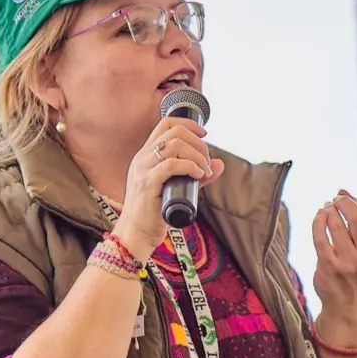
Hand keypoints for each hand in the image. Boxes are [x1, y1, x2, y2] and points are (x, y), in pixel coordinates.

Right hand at [113, 117, 224, 259]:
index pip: (166, 124)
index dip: (189, 124)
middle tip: (207, 163)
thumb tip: (220, 164)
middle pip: (174, 132)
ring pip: (174, 145)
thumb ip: (197, 175)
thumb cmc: (155, 212)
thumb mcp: (178, 188)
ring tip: (204, 172)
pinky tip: (199, 176)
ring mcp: (143, 169)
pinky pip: (171, 165)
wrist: (137, 233)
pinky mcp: (147, 184)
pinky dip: (190, 167)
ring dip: (197, 156)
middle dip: (199, 144)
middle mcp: (142, 158)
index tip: (205, 134)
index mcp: (146, 154)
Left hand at [312, 190, 356, 332]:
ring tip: (327, 208)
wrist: (349, 306)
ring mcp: (348, 262)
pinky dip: (318, 221)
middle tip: (337, 199)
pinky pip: (320, 236)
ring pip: (335, 223)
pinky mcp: (328, 266)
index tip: (354, 200)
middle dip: (344, 201)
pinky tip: (319, 217)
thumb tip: (343, 191)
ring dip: (329, 210)